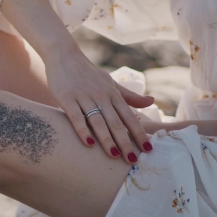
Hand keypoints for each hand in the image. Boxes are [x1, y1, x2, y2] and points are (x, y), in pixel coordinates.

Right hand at [44, 44, 153, 162]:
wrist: (64, 56)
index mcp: (113, 94)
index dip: (139, 133)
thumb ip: (129, 95)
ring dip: (107, 140)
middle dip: (125, 142)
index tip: (148, 149)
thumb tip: (152, 102)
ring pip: (98, 122)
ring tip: (114, 156)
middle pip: (116, 123)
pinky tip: (88, 144)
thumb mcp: (110, 82)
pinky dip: (82, 130)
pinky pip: (76, 117)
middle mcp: (101, 96)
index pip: (129, 117)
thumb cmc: (87, 72)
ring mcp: (84, 97)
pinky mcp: (67, 98)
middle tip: (132, 161)